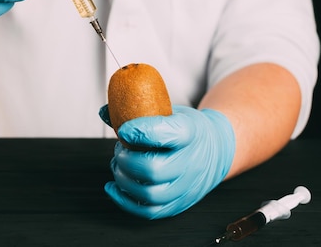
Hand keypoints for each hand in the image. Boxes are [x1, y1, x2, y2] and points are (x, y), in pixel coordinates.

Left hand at [98, 104, 234, 218]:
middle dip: (127, 160)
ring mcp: (186, 186)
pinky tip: (114, 186)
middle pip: (154, 169)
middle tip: (119, 150)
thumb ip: (136, 110)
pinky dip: (125, 201)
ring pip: (150, 194)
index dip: (141, 132)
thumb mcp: (169, 110)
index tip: (124, 130)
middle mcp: (190, 162)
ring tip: (118, 165)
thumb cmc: (186, 129)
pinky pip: (150, 211)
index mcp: (189, 132)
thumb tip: (105, 112)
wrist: (215, 149)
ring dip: (124, 180)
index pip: (167, 133)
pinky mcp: (179, 203)